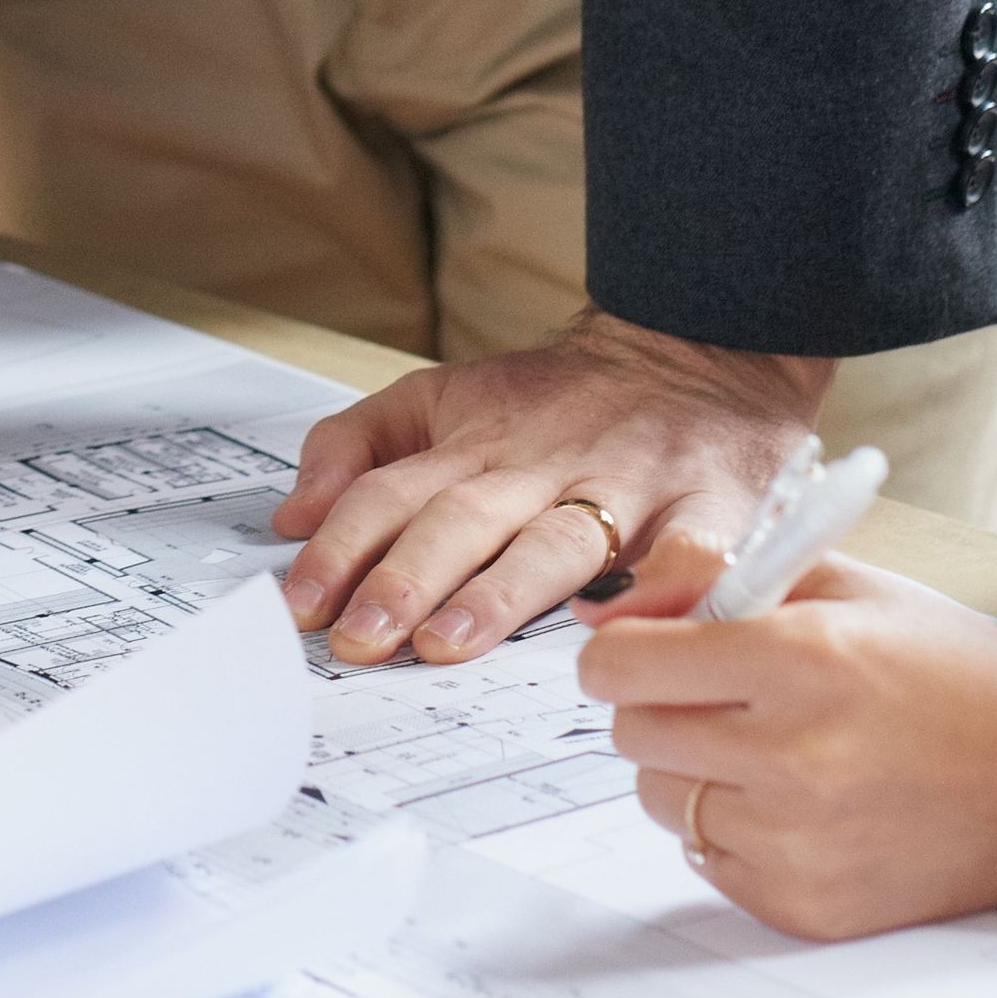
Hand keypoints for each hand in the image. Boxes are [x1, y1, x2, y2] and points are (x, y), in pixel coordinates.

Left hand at [270, 314, 826, 664]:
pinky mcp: (704, 512)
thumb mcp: (445, 393)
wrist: (694, 353)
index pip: (392, 492)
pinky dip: (659, 586)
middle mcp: (542, 468)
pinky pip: (686, 553)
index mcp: (476, 441)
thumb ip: (359, 443)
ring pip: (552, 544)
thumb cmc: (560, 398)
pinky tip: (616, 624)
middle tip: (358, 637)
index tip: (301, 603)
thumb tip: (292, 517)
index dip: (341, 546)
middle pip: (461, 520)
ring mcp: (624, 491)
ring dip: (497, 594)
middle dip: (403, 577)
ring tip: (445, 643)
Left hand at [582, 556, 996, 938]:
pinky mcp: (807, 907)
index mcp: (803, 658)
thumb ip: (713, 578)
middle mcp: (795, 757)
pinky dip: (735, 831)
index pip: (619, 666)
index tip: (651, 649)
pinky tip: (805, 806)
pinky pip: (707, 859)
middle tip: (728, 697)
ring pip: (660, 799)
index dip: (623, 650)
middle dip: (662, 705)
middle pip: (630, 734)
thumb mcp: (842, 586)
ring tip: (776, 751)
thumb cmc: (952, 672)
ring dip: (694, 770)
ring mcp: (800, 844)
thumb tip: (598, 613)